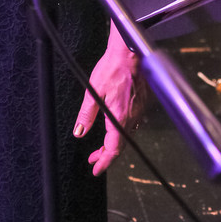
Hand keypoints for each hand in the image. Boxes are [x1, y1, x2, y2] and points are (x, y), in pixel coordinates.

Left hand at [73, 45, 146, 175]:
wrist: (130, 52)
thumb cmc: (112, 68)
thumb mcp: (93, 91)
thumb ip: (87, 114)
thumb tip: (79, 132)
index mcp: (119, 117)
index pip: (113, 149)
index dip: (104, 161)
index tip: (96, 169)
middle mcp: (132, 117)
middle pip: (120, 145)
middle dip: (106, 155)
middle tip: (93, 159)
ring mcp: (139, 110)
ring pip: (126, 135)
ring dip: (113, 143)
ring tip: (100, 147)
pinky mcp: (141, 103)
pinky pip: (132, 123)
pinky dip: (121, 131)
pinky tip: (114, 127)